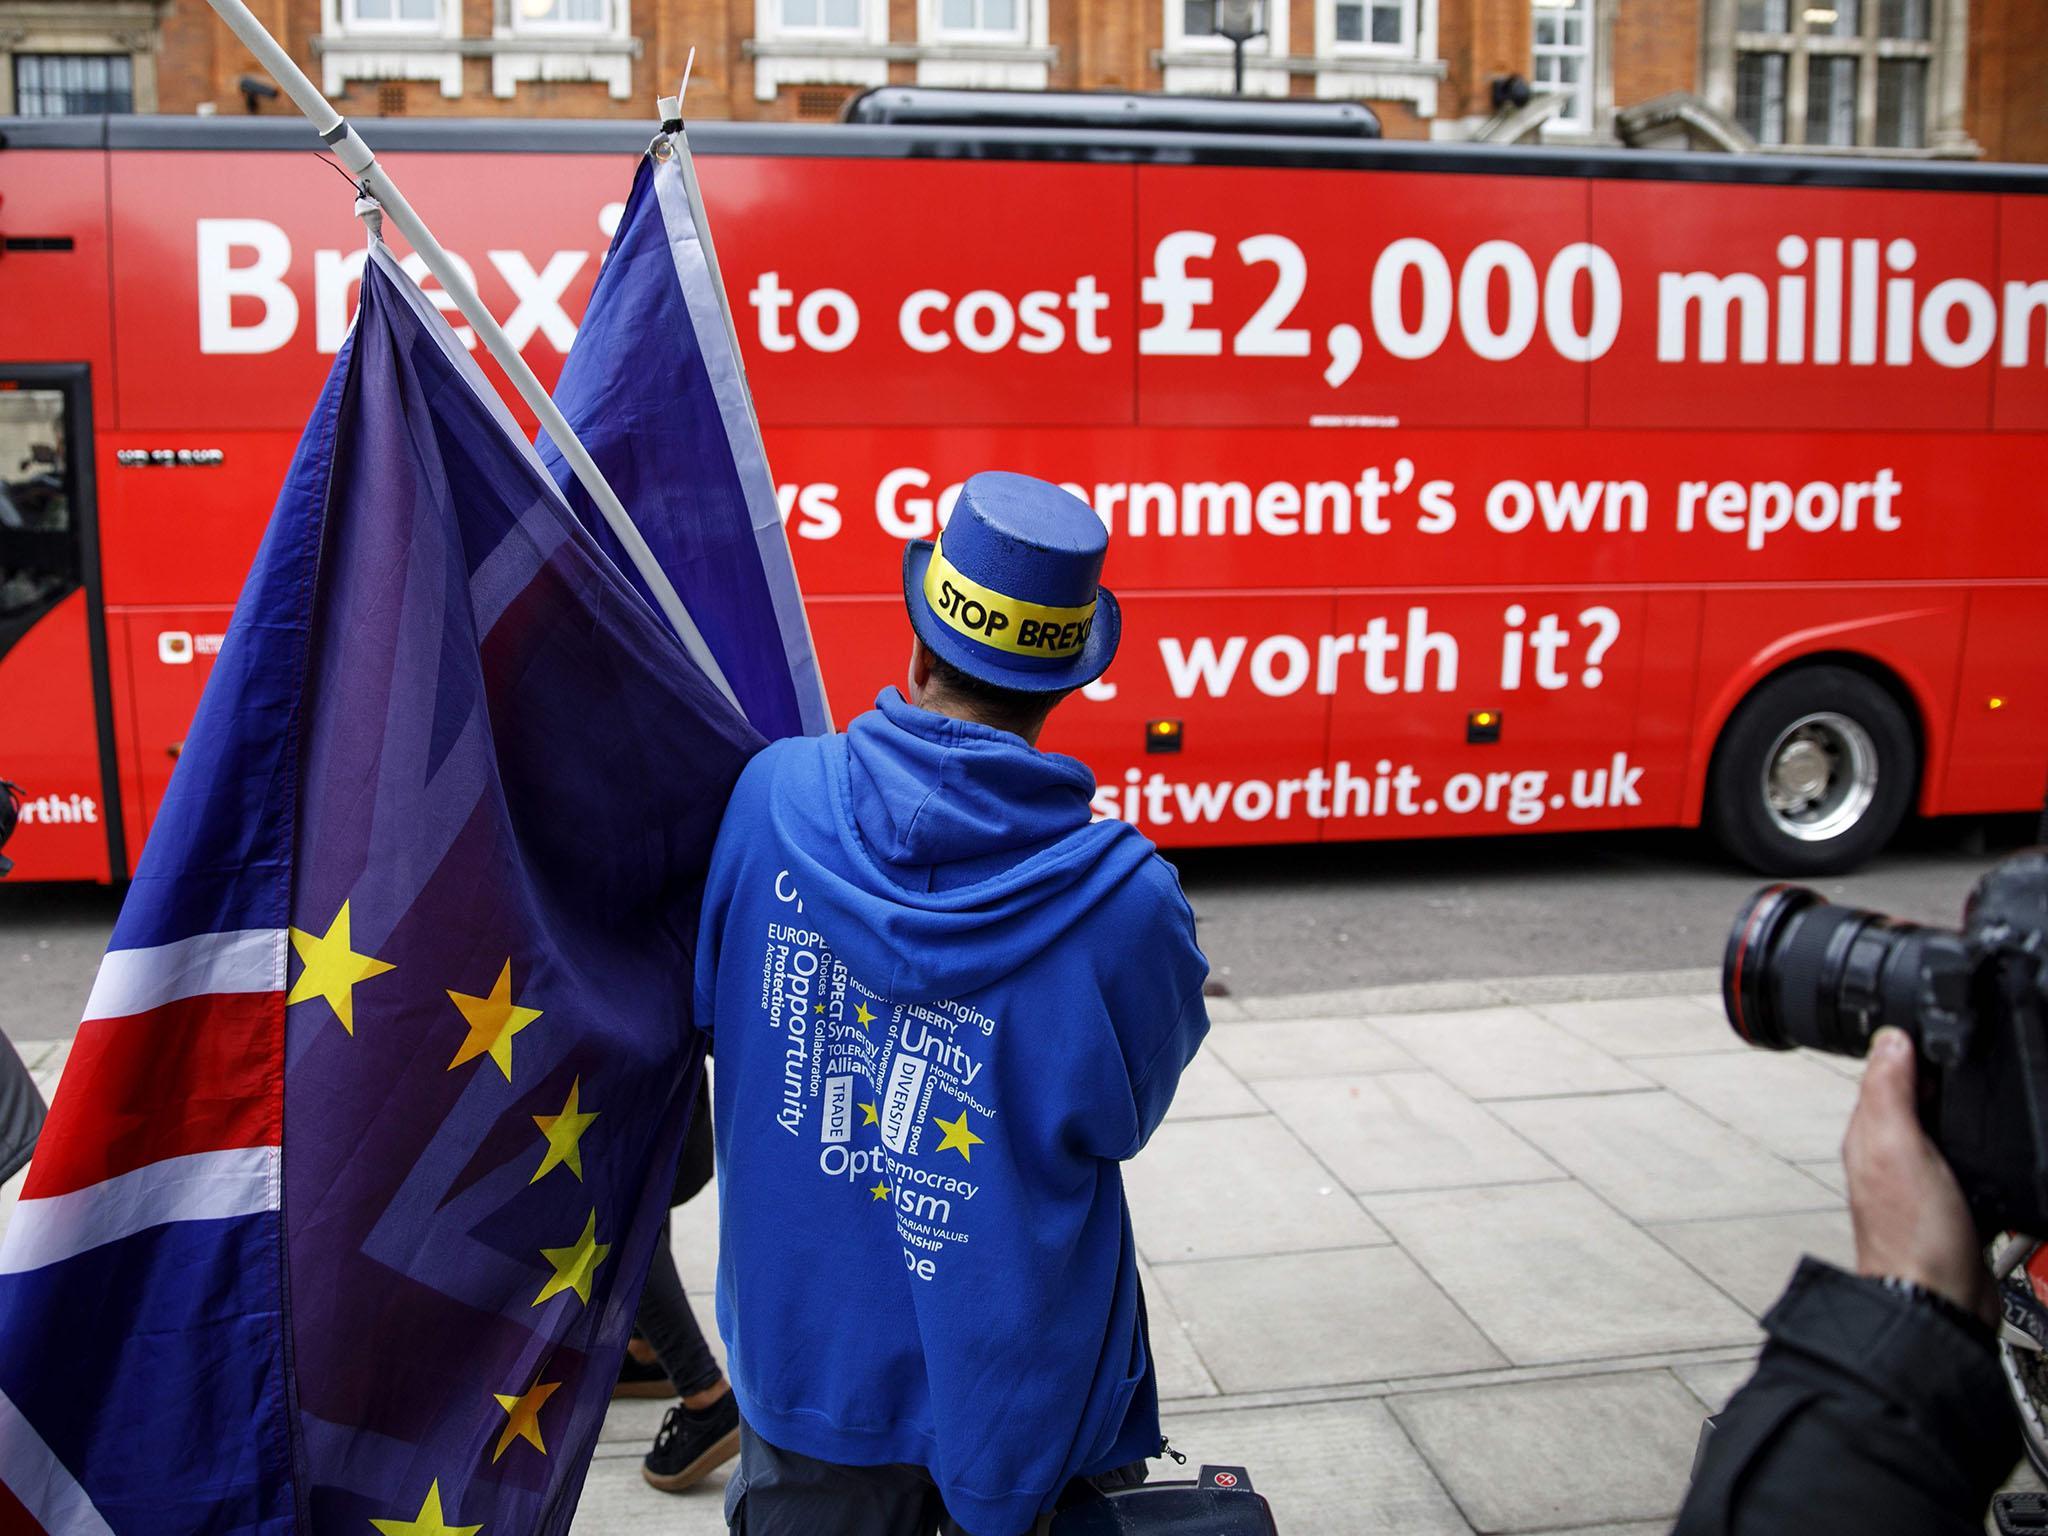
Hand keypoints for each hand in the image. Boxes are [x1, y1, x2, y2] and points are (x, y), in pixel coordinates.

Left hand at [1843, 1027, 1996, 1327]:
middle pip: (1919, 1100)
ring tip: (1983, 1093)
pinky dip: (1981, 1151)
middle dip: (1941, 1079)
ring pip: (1944, 1130)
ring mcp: (1923, 1182)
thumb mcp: (1897, 1148)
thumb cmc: (1912, 1236)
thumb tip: (1889, 1038)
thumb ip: (1890, 1093)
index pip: (1886, 1074)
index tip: (1939, 1028)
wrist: (1940, 1302)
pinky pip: (1967, 1164)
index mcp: (1870, 1135)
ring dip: (1963, 1114)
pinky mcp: (1954, 1205)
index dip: (1911, 1049)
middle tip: (1969, 1057)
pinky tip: (1996, 1148)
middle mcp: (1891, 1155)